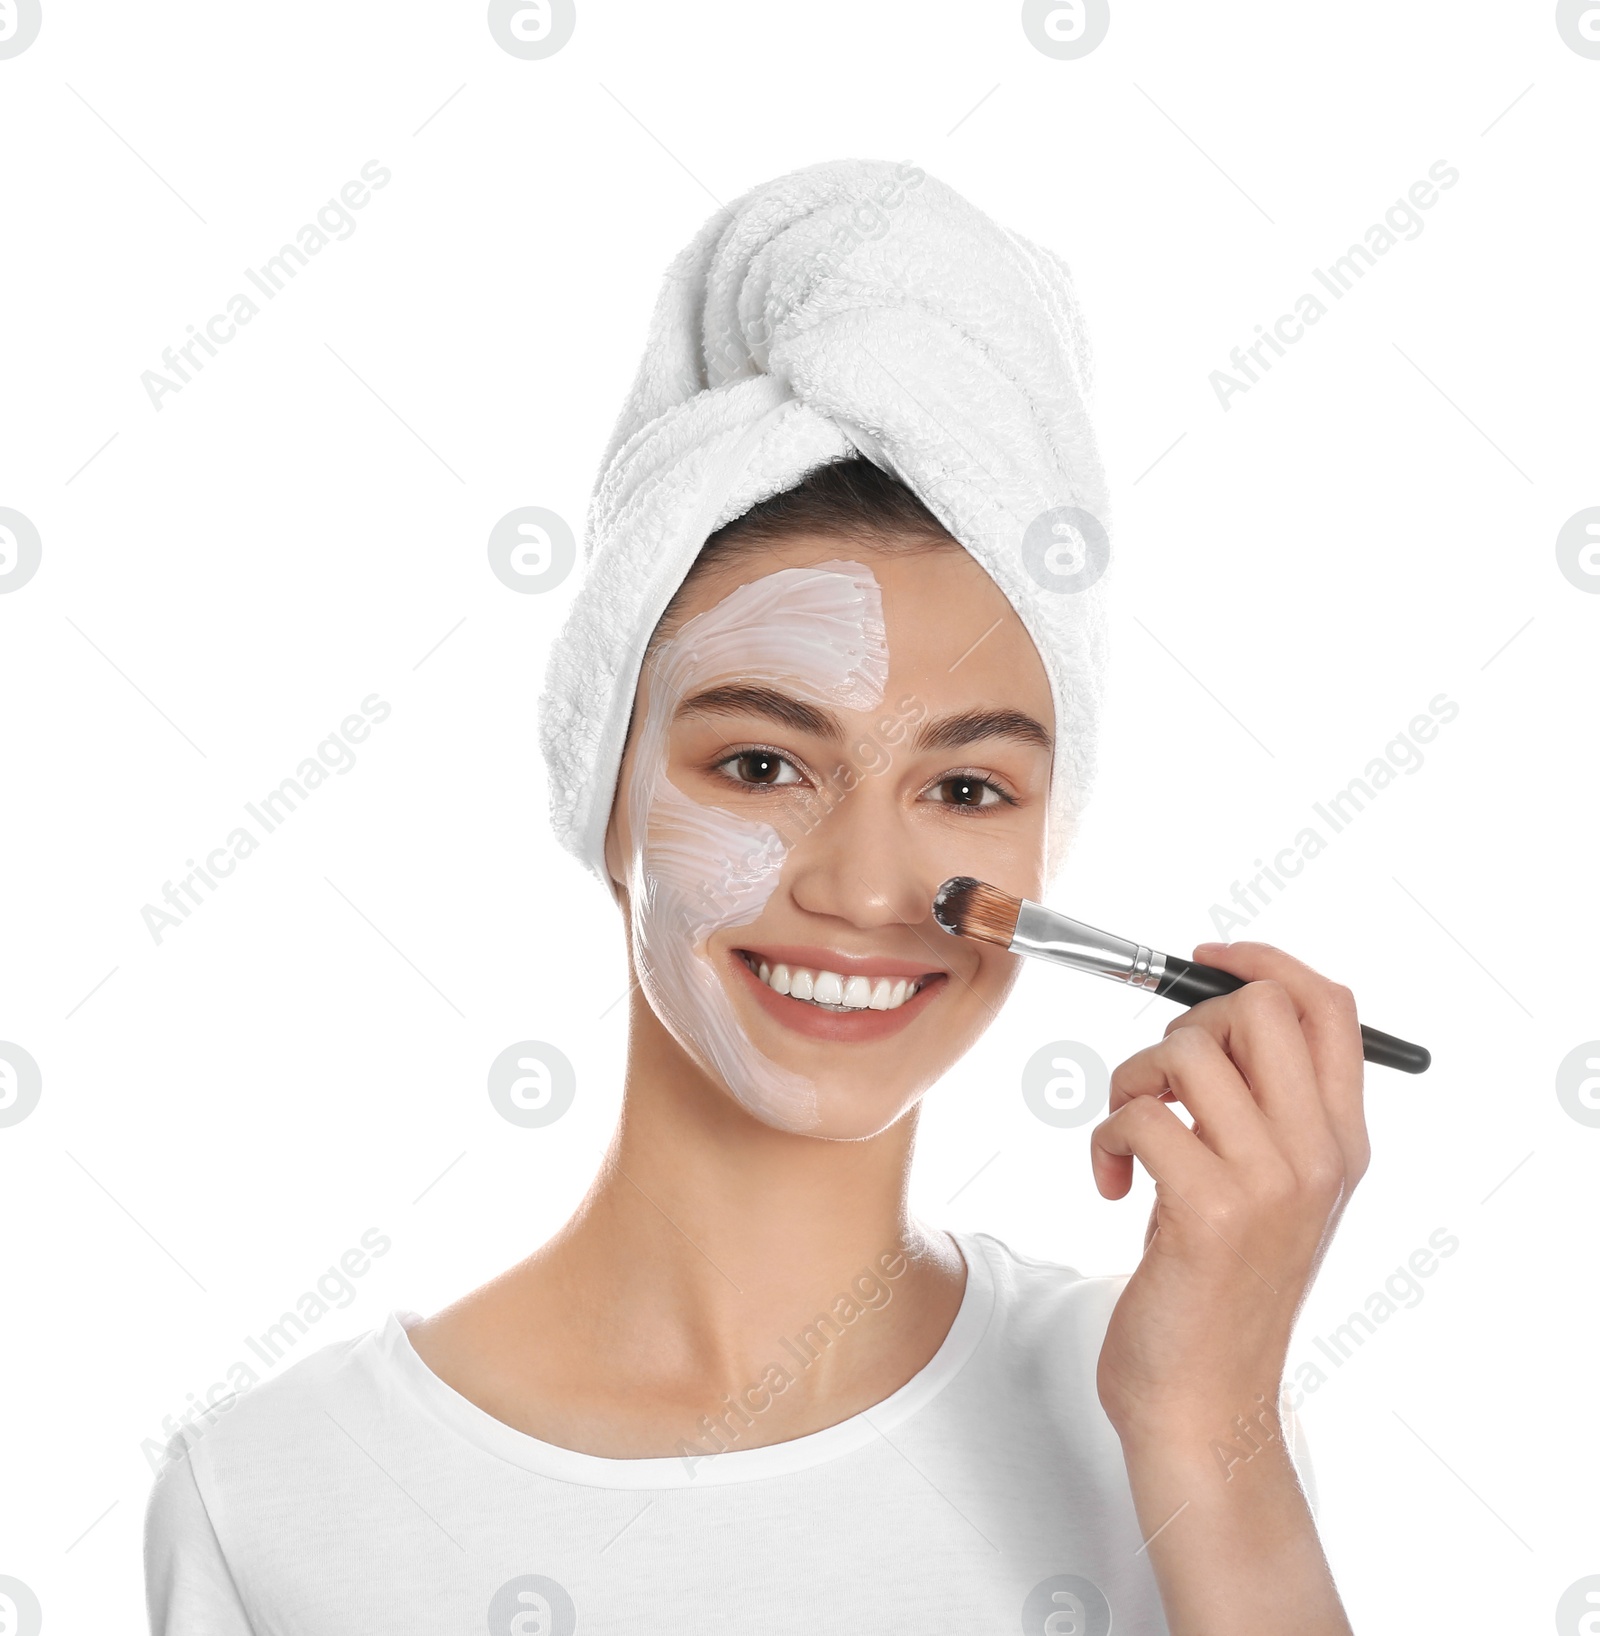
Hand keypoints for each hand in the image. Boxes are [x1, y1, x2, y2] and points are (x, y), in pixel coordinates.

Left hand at [1090, 941, 1369, 1443]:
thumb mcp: (1270, 1191)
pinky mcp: (1208, 1210)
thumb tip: (1211, 1014)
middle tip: (1163, 1088)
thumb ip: (1263, 1109)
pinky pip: (1136, 1114)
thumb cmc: (1218, 1289)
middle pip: (1258, 1009)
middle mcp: (1321, 1155)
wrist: (1203, 1403)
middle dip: (1186, 1027)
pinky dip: (1103, 1139)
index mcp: (1343, 1142)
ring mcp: (1270, 1182)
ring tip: (1130, 1139)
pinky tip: (1114, 1185)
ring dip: (1131, 1082)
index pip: (1329, 1007)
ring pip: (1185, 1054)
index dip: (1263, 961)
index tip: (1205, 961)